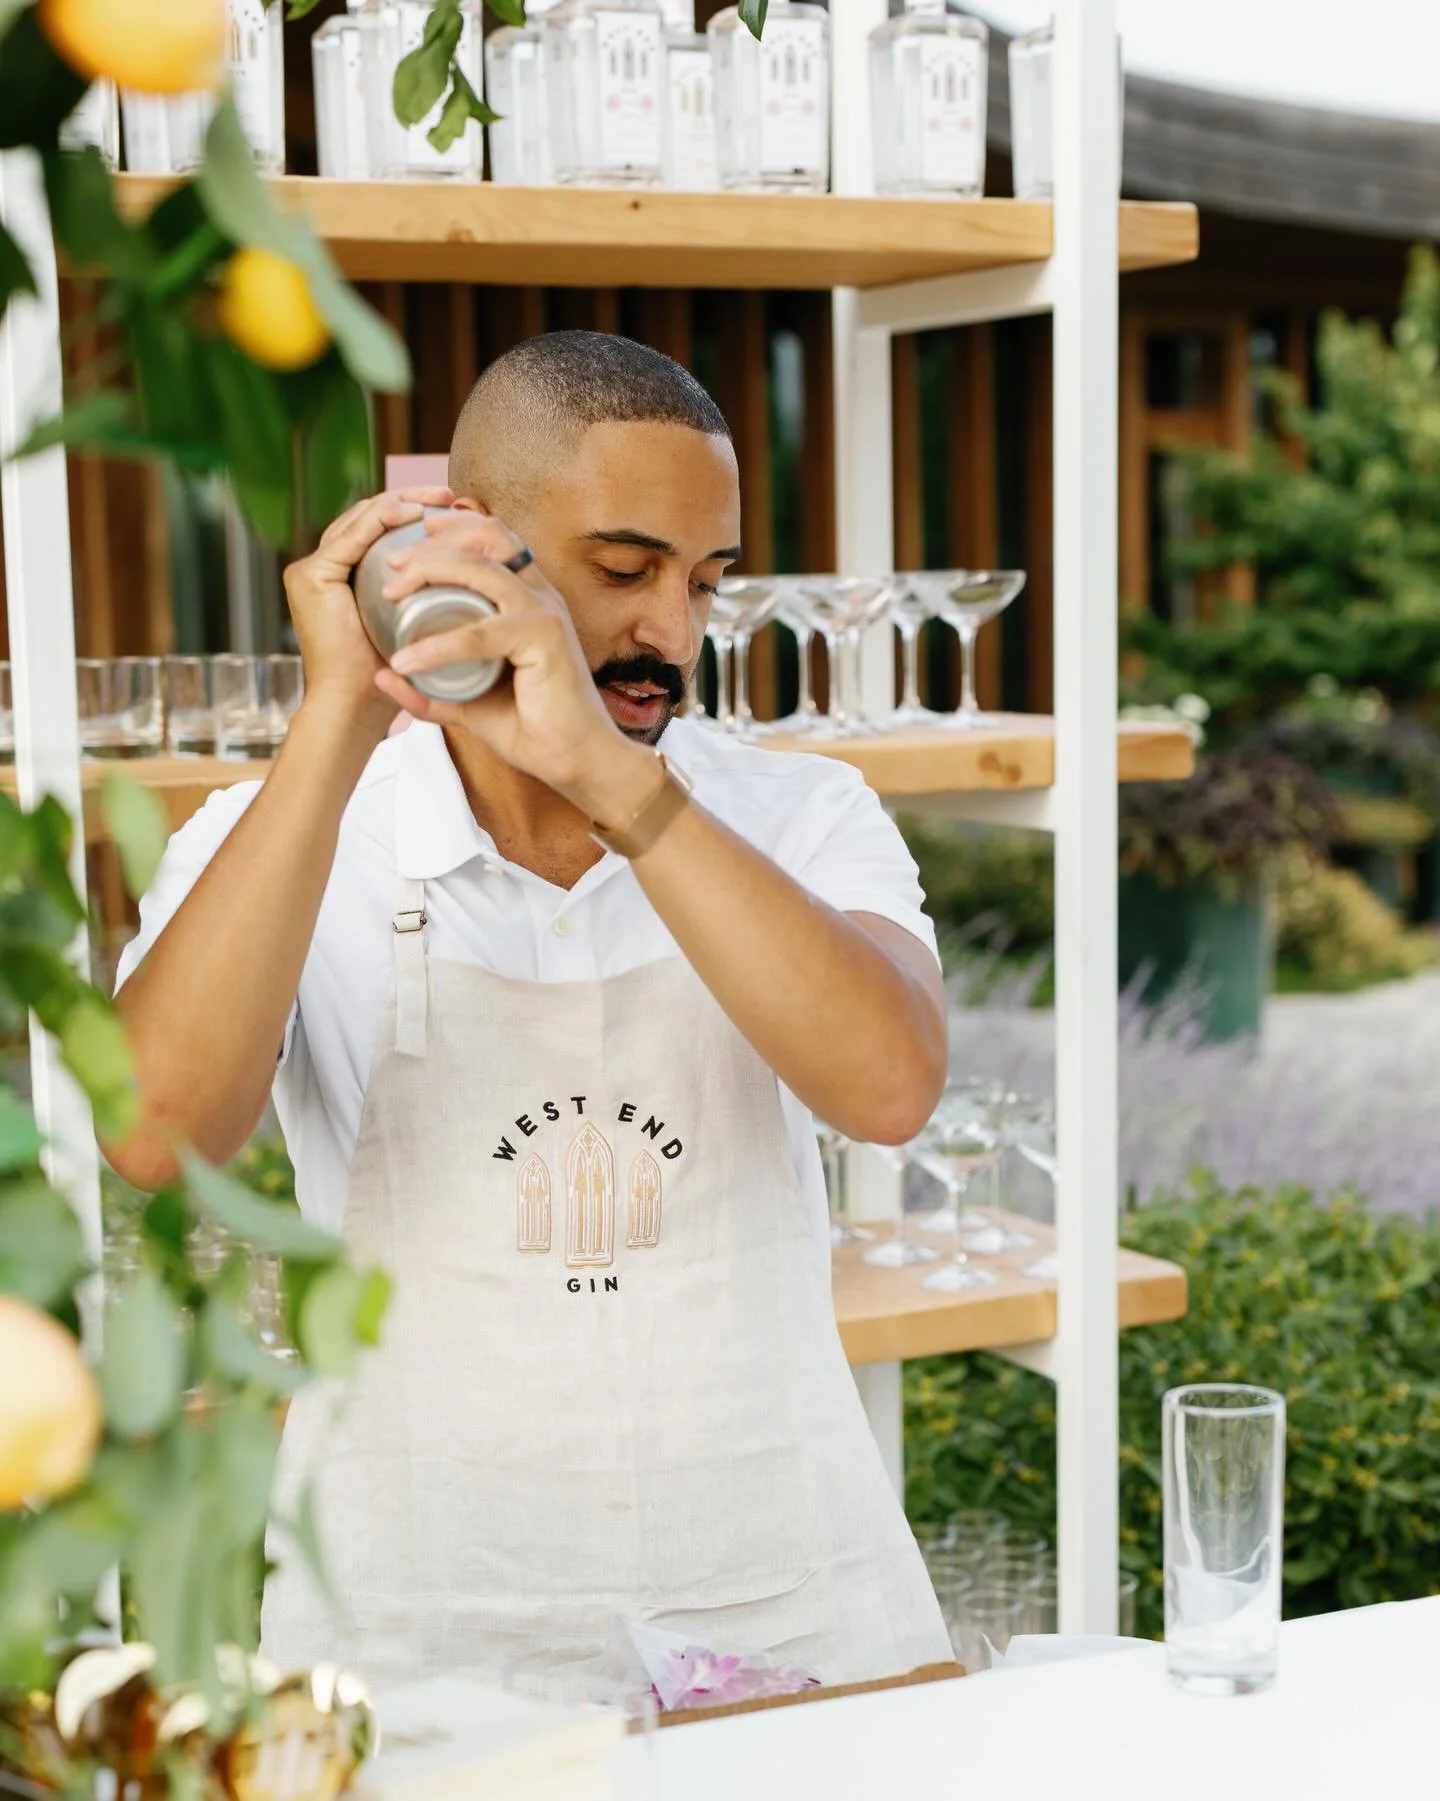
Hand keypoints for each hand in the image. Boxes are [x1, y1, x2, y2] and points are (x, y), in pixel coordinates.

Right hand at [283, 485, 454, 739]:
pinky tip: (413, 513)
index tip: (452, 508)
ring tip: (439, 500)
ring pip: (360, 519)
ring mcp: (311, 570)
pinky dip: (382, 520)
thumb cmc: (389, 677)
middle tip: (449, 496)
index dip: (412, 511)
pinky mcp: (311, 576)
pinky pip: (351, 537)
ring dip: (401, 502)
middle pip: (367, 518)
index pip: (375, 529)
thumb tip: (467, 577)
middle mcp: (320, 568)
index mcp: (339, 576)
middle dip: (410, 500)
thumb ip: (423, 599)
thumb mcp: (410, 626)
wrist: (355, 709)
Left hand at [372, 510, 644, 807]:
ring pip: (481, 569)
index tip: (403, 550)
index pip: (492, 540)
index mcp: (528, 600)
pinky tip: (406, 660)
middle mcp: (539, 596)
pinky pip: (480, 633)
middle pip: (486, 538)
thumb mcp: (469, 702)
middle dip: (431, 543)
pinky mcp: (545, 638)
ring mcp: (544, 612)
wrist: (574, 761)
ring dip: (430, 571)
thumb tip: (384, 676)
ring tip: (392, 593)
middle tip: (391, 566)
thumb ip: (430, 689)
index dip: (450, 530)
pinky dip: (438, 644)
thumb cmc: (532, 728)